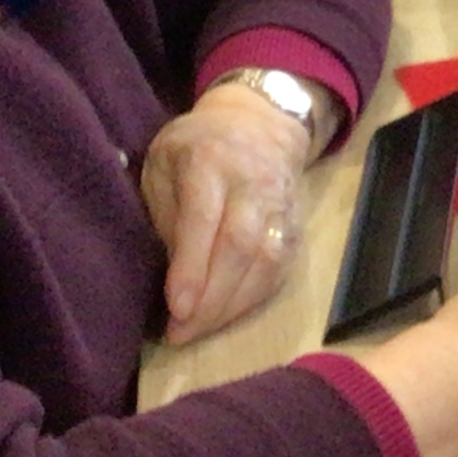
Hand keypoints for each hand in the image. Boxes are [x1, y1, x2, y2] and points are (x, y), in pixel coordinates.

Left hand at [138, 80, 321, 344]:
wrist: (260, 124)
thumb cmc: (196, 147)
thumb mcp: (162, 162)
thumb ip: (165, 211)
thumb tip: (173, 273)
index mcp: (211, 159)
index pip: (205, 218)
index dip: (192, 266)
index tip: (176, 307)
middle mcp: (254, 183)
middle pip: (241, 246)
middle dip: (211, 297)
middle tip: (181, 332)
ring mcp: (281, 207)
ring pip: (266, 263)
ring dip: (231, 306)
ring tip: (197, 331)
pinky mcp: (295, 229)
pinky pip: (279, 272)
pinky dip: (252, 301)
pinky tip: (225, 317)